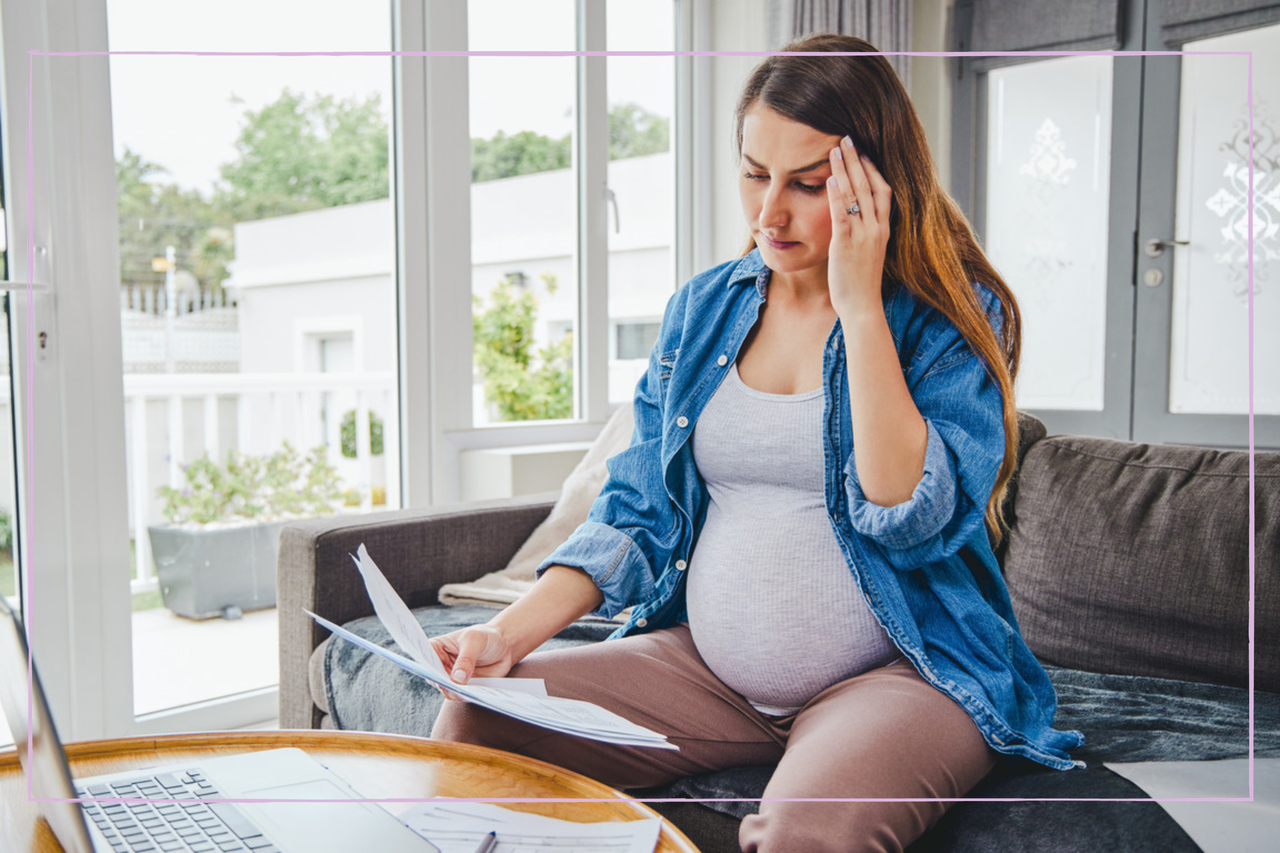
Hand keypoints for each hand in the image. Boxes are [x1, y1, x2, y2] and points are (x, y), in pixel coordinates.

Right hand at [428, 624, 516, 700]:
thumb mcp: (475, 641)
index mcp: (437, 648)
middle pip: (434, 678)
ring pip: (447, 690)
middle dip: (441, 683)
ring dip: (455, 693)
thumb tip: (457, 679)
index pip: (425, 657)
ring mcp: (452, 678)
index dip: (426, 666)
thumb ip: (466, 659)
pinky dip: (467, 697)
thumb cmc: (487, 636)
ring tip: (466, 691)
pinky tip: (475, 695)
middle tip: (451, 686)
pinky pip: (462, 696)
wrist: (506, 646)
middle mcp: (441, 665)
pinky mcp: (464, 688)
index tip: (432, 672)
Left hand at [826, 135, 891, 315]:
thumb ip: (863, 233)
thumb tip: (853, 220)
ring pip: (856, 195)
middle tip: (847, 138)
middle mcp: (876, 228)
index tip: (863, 151)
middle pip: (869, 185)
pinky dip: (836, 195)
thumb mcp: (867, 253)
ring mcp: (863, 236)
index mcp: (883, 229)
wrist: (862, 307)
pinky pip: (842, 215)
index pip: (883, 190)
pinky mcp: (846, 244)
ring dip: (845, 170)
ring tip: (835, 149)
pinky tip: (830, 178)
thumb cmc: (861, 283)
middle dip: (858, 160)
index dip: (873, 169)